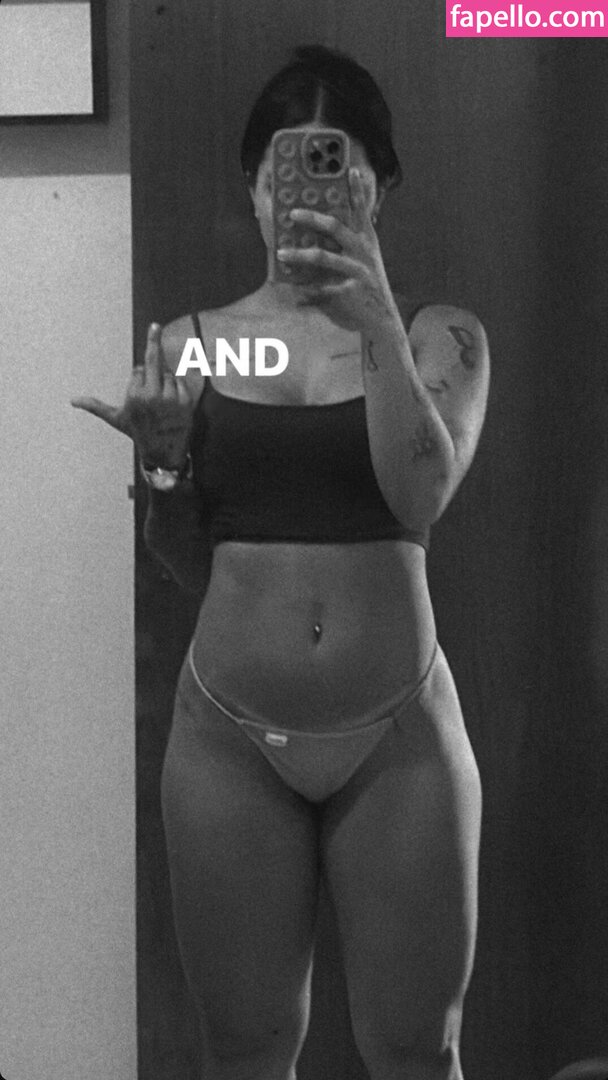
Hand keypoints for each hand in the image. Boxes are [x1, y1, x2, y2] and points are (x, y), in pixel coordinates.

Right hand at [71, 323, 194, 467]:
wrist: (163, 451)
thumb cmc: (138, 432)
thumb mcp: (116, 418)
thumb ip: (95, 406)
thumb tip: (72, 401)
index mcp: (134, 395)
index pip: (138, 370)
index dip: (139, 377)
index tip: (140, 390)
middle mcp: (152, 395)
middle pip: (153, 361)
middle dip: (153, 341)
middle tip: (155, 325)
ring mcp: (170, 398)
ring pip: (169, 374)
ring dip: (166, 381)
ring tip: (163, 401)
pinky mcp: (186, 401)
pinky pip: (182, 383)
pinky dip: (178, 387)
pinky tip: (173, 401)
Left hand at [277, 168, 397, 331]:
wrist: (383, 320)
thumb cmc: (367, 287)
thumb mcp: (364, 262)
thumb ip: (345, 247)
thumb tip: (314, 236)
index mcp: (367, 241)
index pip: (361, 210)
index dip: (356, 189)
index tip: (349, 168)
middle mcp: (363, 251)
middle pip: (335, 227)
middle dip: (312, 218)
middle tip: (292, 213)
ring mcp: (358, 271)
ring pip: (323, 257)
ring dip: (299, 255)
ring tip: (281, 253)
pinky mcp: (350, 291)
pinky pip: (321, 290)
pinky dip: (307, 295)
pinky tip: (296, 297)